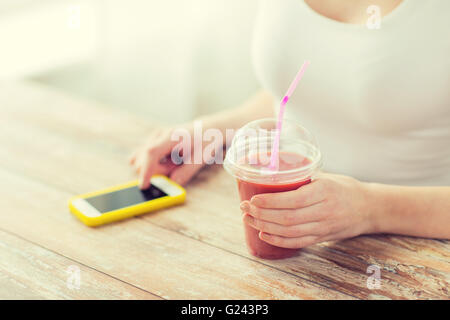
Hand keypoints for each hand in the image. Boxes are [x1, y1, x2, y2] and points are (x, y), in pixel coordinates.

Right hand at [129, 124, 205, 188]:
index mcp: (172, 136)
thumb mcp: (201, 159)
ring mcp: (154, 137)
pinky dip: (153, 165)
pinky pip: (143, 158)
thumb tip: (171, 183)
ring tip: (174, 162)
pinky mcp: (152, 142)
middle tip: (177, 167)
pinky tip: (166, 161)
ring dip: (157, 168)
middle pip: (145, 159)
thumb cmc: (205, 143)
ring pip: (142, 160)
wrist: (206, 129)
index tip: (144, 186)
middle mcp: (159, 134)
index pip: (152, 152)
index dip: (145, 170)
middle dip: (158, 171)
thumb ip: (186, 172)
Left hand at [240, 173, 374, 248]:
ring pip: (289, 232)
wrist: (369, 208)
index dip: (270, 201)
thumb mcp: (326, 176)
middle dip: (261, 214)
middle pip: (287, 218)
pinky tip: (264, 234)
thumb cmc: (344, 187)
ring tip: (249, 219)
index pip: (293, 200)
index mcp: (324, 192)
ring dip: (265, 227)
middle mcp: (324, 211)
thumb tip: (271, 170)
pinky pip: (297, 242)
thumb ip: (302, 177)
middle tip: (244, 208)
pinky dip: (278, 240)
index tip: (252, 198)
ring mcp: (324, 227)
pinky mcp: (322, 238)